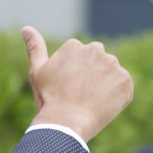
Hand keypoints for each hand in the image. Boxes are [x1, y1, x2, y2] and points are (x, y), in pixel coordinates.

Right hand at [22, 26, 133, 142]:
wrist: (66, 123)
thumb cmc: (49, 99)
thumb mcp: (37, 72)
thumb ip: (35, 48)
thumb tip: (26, 28)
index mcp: (74, 45)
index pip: (79, 60)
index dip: (73, 78)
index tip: (67, 90)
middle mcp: (96, 49)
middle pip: (97, 64)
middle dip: (92, 78)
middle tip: (79, 97)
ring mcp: (112, 64)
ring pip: (110, 76)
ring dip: (104, 87)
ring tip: (90, 103)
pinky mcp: (125, 80)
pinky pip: (123, 88)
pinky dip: (116, 98)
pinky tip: (102, 108)